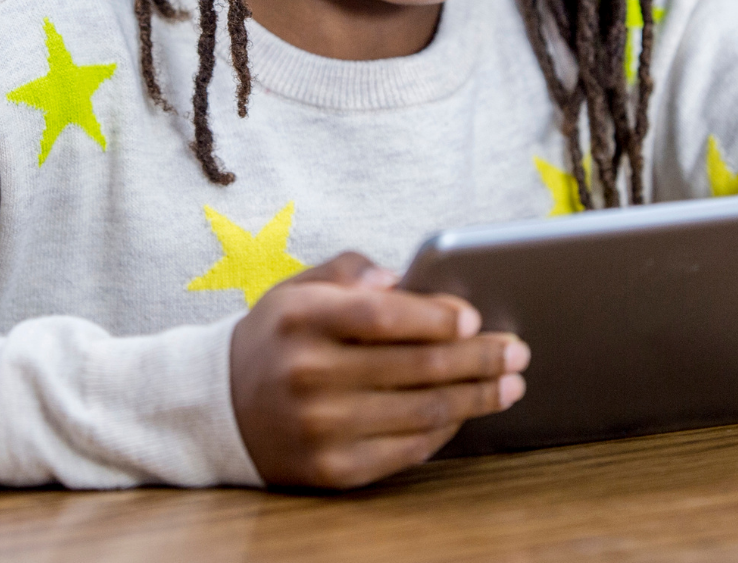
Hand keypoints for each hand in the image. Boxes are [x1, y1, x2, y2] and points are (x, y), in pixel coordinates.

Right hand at [229, 252, 527, 487]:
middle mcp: (309, 374)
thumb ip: (348, 269)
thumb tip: (404, 279)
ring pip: (422, 410)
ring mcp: (321, 427)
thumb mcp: (297, 288)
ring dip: (476, 396)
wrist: (221, 408)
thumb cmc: (277, 339)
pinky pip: (408, 449)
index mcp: (301, 319)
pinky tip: (466, 412)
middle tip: (516, 351)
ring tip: (508, 384)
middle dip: (478, 358)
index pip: (383, 316)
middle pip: (416, 366)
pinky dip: (445, 429)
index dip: (436, 317)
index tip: (474, 318)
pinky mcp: (333, 468)